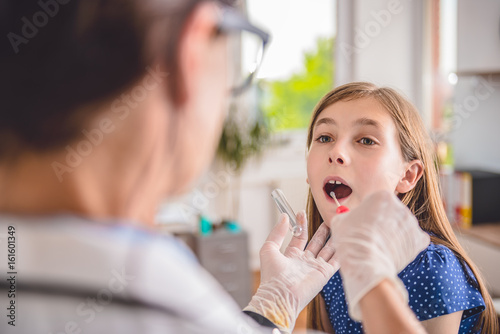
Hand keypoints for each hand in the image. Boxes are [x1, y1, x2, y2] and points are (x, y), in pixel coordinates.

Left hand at [244, 211, 338, 332]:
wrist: (280, 295)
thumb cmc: (272, 275)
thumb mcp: (269, 248)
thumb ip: (277, 232)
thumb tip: (284, 217)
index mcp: (291, 255)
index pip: (300, 236)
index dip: (302, 224)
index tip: (302, 212)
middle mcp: (305, 260)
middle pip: (316, 242)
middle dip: (322, 230)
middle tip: (328, 218)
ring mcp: (315, 267)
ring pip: (328, 249)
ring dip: (333, 238)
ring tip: (340, 225)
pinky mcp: (324, 273)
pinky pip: (336, 260)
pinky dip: (341, 251)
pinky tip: (346, 240)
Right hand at [327, 191, 429, 320]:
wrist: (365, 262)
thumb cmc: (350, 240)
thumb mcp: (340, 221)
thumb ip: (347, 215)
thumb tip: (348, 217)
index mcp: (382, 196)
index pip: (377, 201)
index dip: (368, 213)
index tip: (363, 223)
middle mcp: (401, 206)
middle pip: (391, 212)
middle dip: (384, 222)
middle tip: (372, 236)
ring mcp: (412, 223)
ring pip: (402, 226)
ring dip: (394, 233)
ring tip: (381, 246)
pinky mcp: (420, 240)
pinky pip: (414, 239)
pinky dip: (406, 245)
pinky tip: (394, 250)